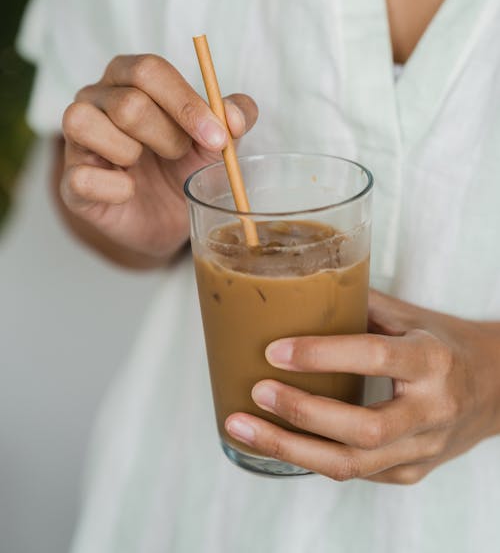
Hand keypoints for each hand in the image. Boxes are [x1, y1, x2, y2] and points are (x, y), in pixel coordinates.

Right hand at [60, 54, 256, 260]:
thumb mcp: (218, 137)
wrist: (170, 216)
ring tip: (144, 166)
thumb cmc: (187, 163)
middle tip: (179, 155)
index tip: (216, 138)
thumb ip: (235, 116)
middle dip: (167, 137)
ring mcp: (76, 137)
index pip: (150, 71)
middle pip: (128, 104)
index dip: (185, 104)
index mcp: (130, 76)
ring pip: (89, 125)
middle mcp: (95, 97)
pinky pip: (81, 176)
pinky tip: (128, 192)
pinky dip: (116, 189)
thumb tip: (235, 117)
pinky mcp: (70, 179)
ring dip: (131, 153)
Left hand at [225, 291, 499, 483]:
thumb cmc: (447, 344)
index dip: (320, 355)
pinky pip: (355, 473)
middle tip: (256, 392)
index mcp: (432, 360)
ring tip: (242, 427)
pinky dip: (310, 457)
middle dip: (300, 414)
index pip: (373, 357)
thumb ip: (359, 304)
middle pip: (361, 429)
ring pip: (352, 465)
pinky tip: (276, 440)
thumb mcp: (411, 316)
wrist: (498, 390)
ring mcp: (423, 450)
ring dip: (290, 448)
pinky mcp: (411, 473)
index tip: (274, 350)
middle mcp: (432, 411)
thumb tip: (299, 289)